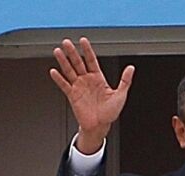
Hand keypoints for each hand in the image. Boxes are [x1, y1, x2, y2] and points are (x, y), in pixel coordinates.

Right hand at [50, 37, 134, 153]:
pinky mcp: (72, 96)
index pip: (91, 60)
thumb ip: (125, 80)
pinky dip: (59, 79)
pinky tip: (54, 71)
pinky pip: (64, 86)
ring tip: (58, 52)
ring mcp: (79, 87)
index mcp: (98, 78)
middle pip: (78, 62)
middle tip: (66, 42)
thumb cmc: (110, 113)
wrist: (99, 127)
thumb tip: (131, 68)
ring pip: (69, 71)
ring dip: (63, 61)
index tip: (82, 40)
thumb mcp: (120, 95)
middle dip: (72, 52)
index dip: (87, 50)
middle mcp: (87, 81)